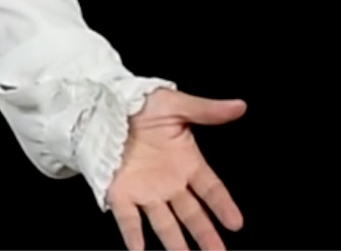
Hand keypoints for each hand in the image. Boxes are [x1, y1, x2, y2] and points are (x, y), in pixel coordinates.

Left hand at [106, 88, 245, 250]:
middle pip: (192, 214)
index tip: (236, 223)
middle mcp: (169, 182)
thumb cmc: (138, 103)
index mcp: (186, 162)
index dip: (223, 205)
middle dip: (206, 235)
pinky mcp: (121, 193)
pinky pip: (129, 219)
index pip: (211, 189)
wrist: (101, 104)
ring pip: (165, 223)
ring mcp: (146, 190)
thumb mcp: (173, 103)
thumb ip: (206, 111)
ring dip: (176, 242)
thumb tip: (238, 106)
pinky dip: (133, 236)